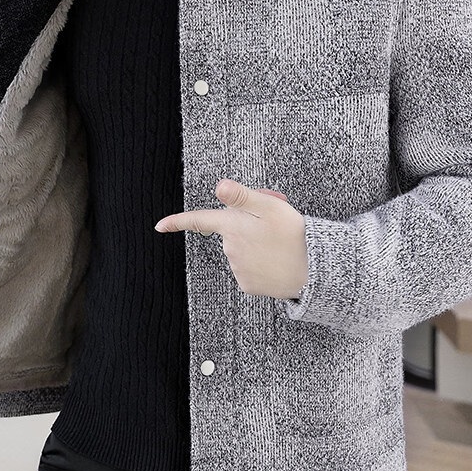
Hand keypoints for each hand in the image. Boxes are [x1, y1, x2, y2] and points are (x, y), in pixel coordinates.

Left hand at [154, 178, 308, 300]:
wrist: (312, 273)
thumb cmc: (294, 236)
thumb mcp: (271, 208)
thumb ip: (242, 197)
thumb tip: (219, 187)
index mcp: (233, 226)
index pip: (200, 220)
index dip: (178, 221)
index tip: (159, 225)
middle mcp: (230, 248)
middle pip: (231, 231)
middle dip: (247, 225)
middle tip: (275, 223)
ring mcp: (237, 268)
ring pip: (241, 249)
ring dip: (255, 243)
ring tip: (279, 244)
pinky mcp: (247, 284)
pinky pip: (248, 268)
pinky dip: (260, 262)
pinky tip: (276, 261)